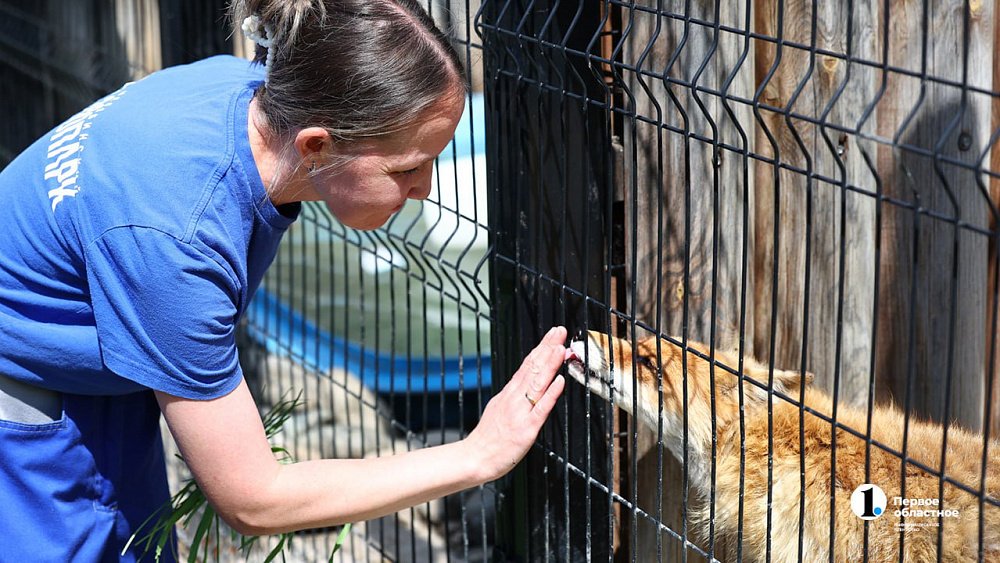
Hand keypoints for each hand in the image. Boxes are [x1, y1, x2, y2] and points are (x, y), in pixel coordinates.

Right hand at [465, 326, 568, 480]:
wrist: (476, 457)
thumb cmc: (489, 437)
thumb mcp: (498, 407)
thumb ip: (514, 394)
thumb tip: (527, 380)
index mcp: (508, 393)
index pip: (527, 365)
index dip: (541, 348)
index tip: (552, 335)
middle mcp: (514, 398)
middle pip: (533, 368)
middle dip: (548, 348)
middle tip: (559, 331)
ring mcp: (520, 412)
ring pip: (537, 383)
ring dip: (550, 364)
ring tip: (560, 348)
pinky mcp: (527, 428)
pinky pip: (541, 408)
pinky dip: (551, 393)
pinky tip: (559, 381)